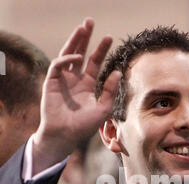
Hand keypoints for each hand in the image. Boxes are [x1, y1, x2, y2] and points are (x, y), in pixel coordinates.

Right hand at [33, 18, 120, 173]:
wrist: (65, 136)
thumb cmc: (83, 126)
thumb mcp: (103, 109)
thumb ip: (110, 91)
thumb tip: (117, 72)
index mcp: (86, 85)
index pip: (94, 62)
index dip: (101, 50)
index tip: (109, 38)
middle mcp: (75, 80)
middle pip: (80, 53)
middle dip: (85, 38)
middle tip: (90, 22)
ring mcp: (63, 80)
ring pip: (67, 54)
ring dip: (74, 41)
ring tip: (82, 27)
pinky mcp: (52, 82)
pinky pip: (58, 65)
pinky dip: (66, 58)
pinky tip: (77, 56)